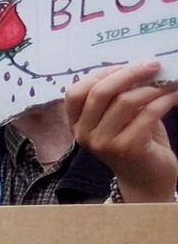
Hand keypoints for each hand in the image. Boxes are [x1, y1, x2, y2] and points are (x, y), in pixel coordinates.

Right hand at [65, 61, 177, 201]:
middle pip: (100, 92)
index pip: (75, 92)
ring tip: (170, 81)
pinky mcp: (127, 148)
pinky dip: (165, 100)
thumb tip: (139, 64)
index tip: (127, 66)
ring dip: (153, 87)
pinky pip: (147, 113)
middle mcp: (84, 134)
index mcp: (77, 124)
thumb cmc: (136, 142)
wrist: (147, 179)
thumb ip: (119, 96)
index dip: (101, 74)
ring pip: (125, 101)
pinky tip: (174, 95)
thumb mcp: (121, 117)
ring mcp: (104, 143)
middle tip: (154, 64)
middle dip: (129, 73)